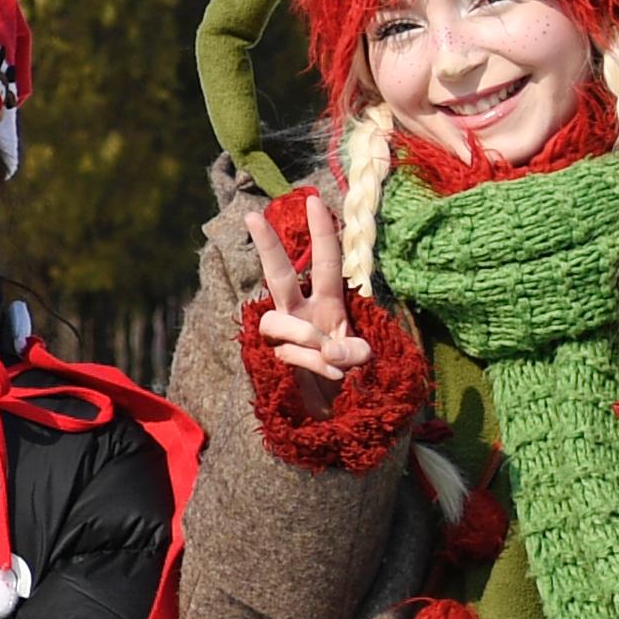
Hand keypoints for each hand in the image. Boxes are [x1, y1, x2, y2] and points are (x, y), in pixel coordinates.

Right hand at [249, 186, 371, 384]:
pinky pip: (289, 354)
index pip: (326, 263)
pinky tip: (333, 376)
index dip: (323, 234)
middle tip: (253, 216)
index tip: (315, 202)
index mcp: (328, 305)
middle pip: (279, 275)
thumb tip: (328, 347)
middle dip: (268, 246)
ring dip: (305, 334)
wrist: (339, 417)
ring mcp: (286, 339)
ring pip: (278, 320)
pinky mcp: (274, 361)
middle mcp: (302, 315)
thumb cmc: (353, 381)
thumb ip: (352, 351)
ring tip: (330, 355)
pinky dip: (315, 364)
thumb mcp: (364, 361)